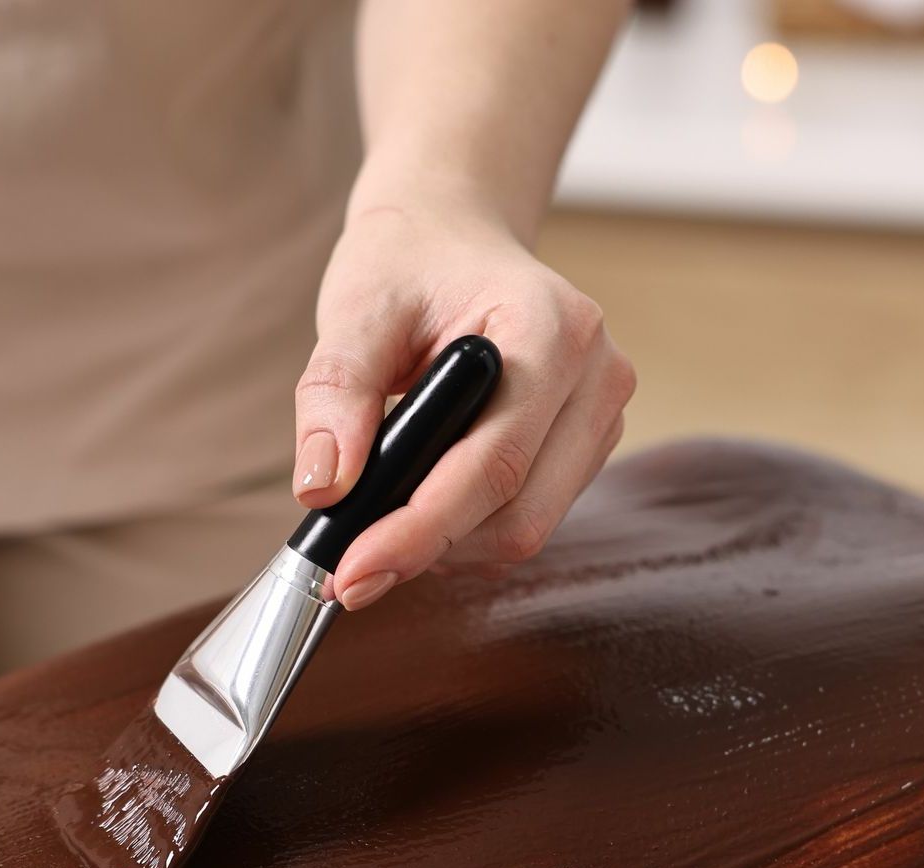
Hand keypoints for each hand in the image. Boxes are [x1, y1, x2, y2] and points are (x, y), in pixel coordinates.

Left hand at [293, 200, 635, 610]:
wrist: (448, 238)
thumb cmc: (406, 264)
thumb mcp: (355, 311)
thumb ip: (334, 395)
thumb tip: (323, 489)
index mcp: (552, 330)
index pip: (493, 465)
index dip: (419, 532)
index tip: (351, 573)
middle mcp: (597, 377)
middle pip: (520, 514)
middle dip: (429, 549)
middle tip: (350, 564)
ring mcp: (600, 416)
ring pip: (527, 528)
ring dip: (448, 545)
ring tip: (382, 521)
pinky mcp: (585, 446)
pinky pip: (529, 517)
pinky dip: (467, 532)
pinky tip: (421, 506)